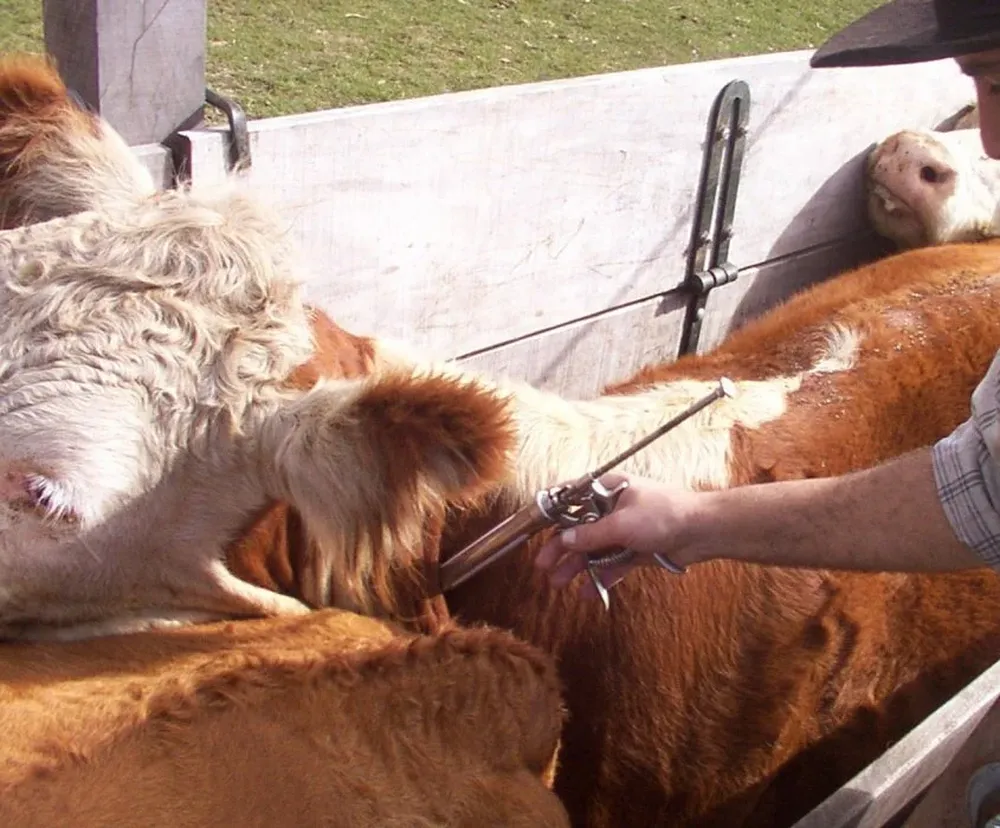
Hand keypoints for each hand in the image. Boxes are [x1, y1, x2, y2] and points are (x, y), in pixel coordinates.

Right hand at [534, 473, 697, 598]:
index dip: (550, 513)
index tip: (532, 528)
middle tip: (542, 566)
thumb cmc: (665, 514)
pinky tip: (587, 593)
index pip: (570, 498)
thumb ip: (591, 534)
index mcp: (606, 489)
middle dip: (560, 549)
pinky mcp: (634, 550)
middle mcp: (611, 508)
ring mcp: (623, 530)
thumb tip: (563, 540)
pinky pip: (611, 565)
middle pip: (578, 529)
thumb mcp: (622, 524)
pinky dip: (600, 578)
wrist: (703, 531)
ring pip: (592, 550)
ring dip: (576, 566)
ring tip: (558, 584)